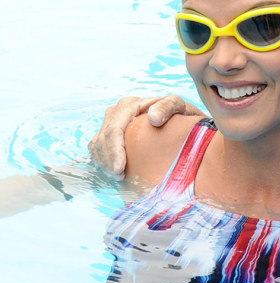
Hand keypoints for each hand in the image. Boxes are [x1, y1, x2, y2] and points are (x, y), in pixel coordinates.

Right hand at [88, 95, 203, 178]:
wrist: (179, 119)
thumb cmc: (178, 113)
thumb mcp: (178, 106)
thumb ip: (168, 107)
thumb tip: (154, 118)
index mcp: (128, 105)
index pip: (114, 129)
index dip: (114, 150)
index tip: (120, 168)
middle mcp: (115, 112)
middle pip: (103, 139)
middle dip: (109, 160)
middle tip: (120, 177)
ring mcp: (110, 124)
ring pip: (97, 145)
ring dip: (105, 163)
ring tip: (119, 177)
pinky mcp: (109, 135)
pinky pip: (98, 150)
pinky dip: (104, 162)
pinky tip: (115, 172)